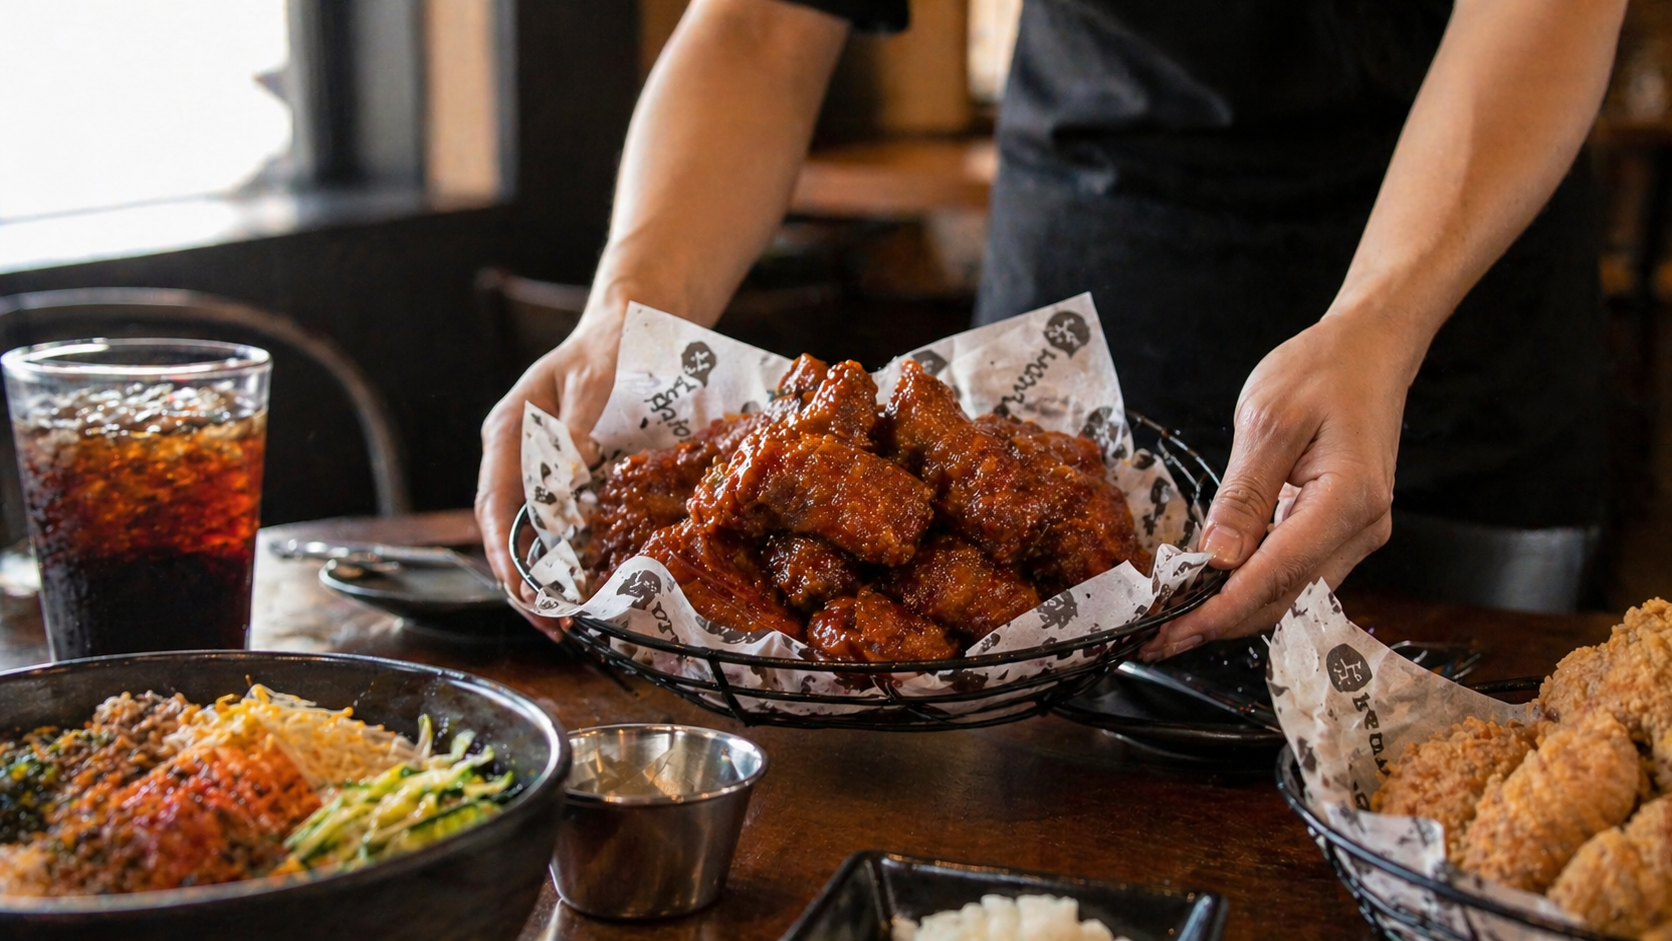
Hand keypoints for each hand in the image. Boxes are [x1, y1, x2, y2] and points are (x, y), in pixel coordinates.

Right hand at [475, 307, 624, 627]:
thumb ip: (575, 426)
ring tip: (565, 623)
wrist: (629, 327)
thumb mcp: (595, 380)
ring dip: (542, 579)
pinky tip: (585, 588)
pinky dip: (565, 559)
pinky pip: (556, 524)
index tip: (525, 593)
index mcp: (510, 430)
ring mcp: (535, 467)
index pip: (496, 505)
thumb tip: (563, 481)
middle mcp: (514, 454)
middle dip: (522, 583)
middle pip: (503, 530)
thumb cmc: (611, 347)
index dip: (506, 554)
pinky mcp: (563, 476)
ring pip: (527, 534)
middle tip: (552, 628)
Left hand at [1140, 313, 1412, 660]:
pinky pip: (1293, 573)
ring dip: (1232, 610)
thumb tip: (1216, 557)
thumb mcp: (1267, 421)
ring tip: (1172, 618)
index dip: (1220, 611)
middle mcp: (1361, 530)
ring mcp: (1355, 535)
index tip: (1171, 631)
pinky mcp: (1341, 531)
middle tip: (1155, 637)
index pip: (1278, 575)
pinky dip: (1249, 586)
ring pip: (1288, 594)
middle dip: (1218, 622)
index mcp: (1349, 500)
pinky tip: (1208, 588)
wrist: (1370, 351)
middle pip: (1284, 599)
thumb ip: (1243, 494)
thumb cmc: (1322, 371)